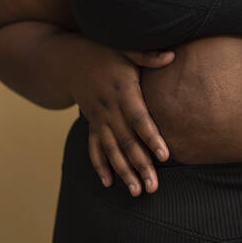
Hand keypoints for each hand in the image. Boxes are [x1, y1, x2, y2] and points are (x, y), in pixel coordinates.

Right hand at [63, 34, 174, 195]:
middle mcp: (109, 109)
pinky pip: (93, 148)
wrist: (68, 61)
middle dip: (140, 165)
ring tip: (136, 192)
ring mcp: (98, 119)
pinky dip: (99, 166)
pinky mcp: (92, 125)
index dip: (151, 137)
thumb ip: (148, 56)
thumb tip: (173, 56)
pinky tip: (108, 184)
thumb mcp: (126, 50)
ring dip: (123, 172)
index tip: (165, 157)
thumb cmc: (105, 54)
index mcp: (122, 91)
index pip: (139, 118)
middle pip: (126, 141)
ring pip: (110, 150)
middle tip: (153, 187)